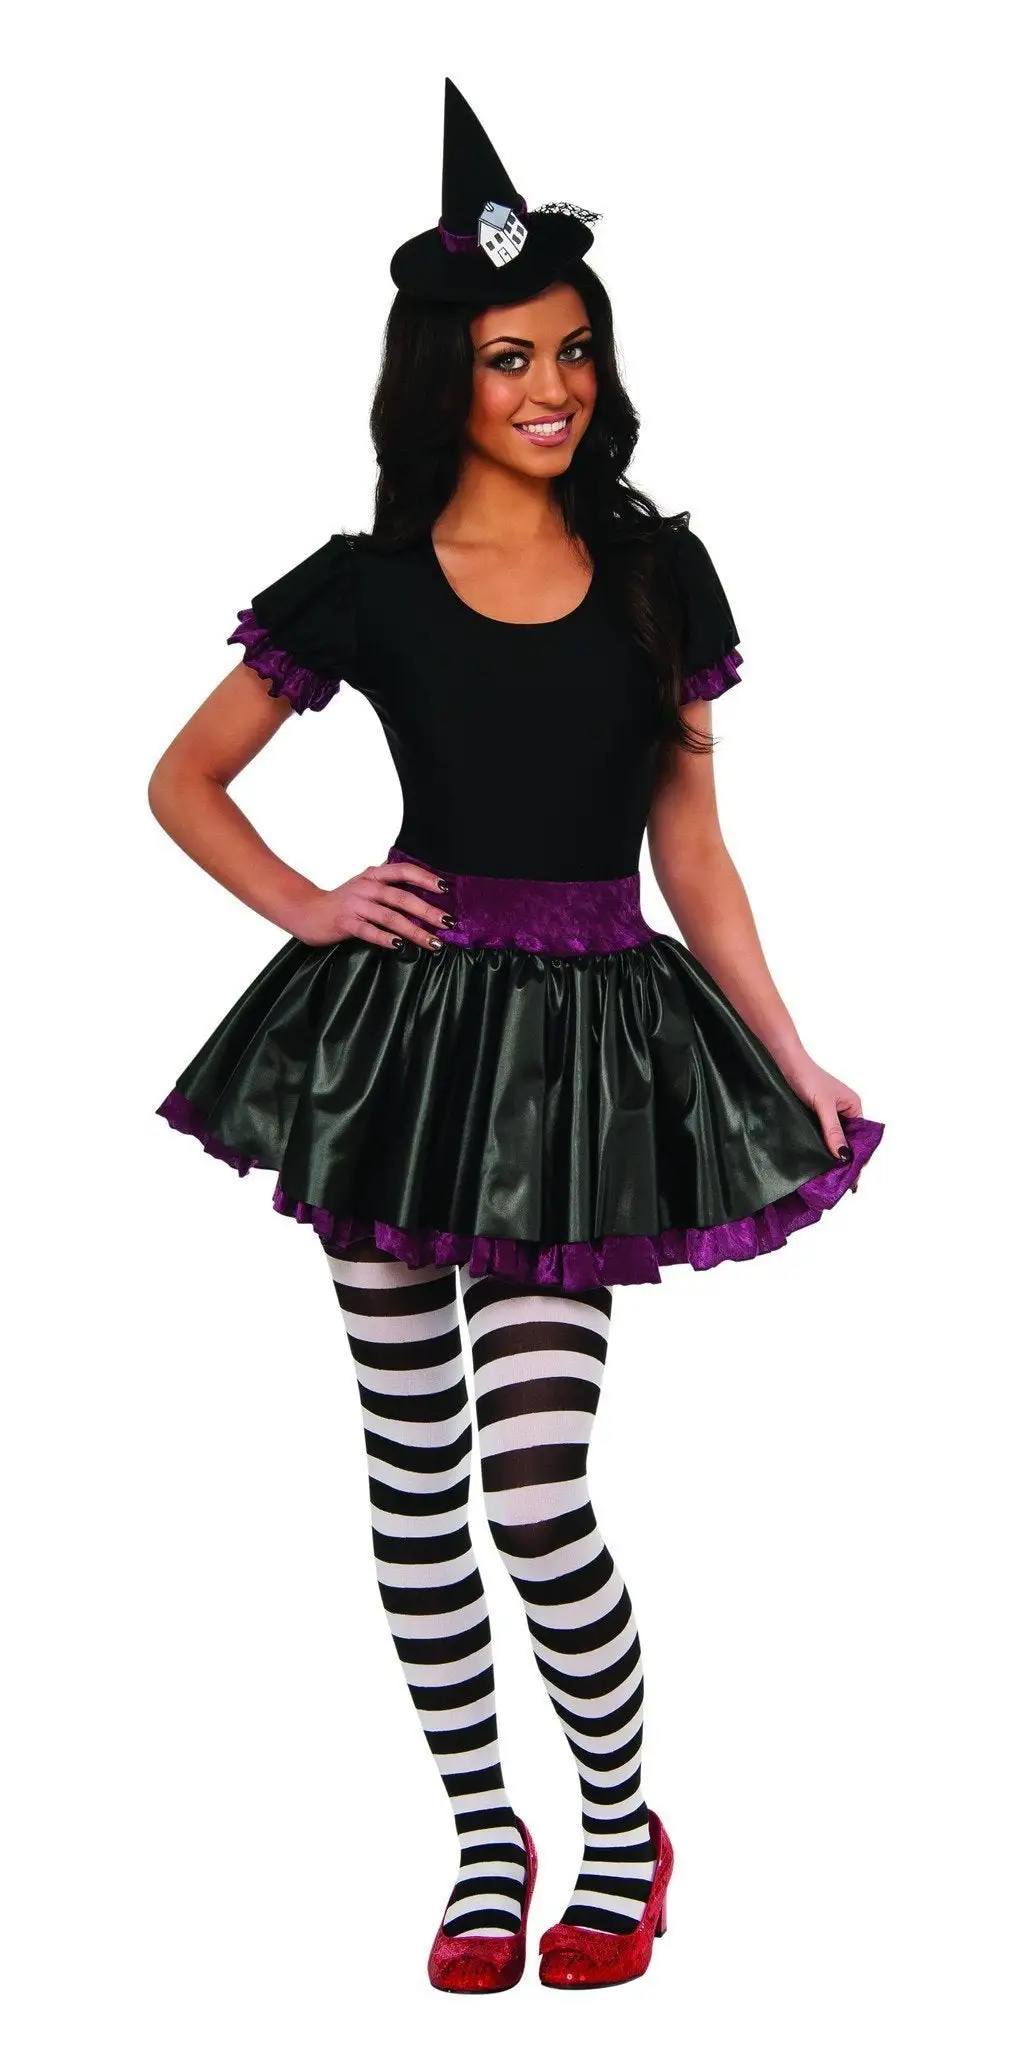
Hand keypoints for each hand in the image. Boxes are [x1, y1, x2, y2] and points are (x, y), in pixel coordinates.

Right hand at [291, 859, 453, 949]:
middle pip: (401, 897)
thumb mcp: (366, 886)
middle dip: (427, 911)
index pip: (403, 871)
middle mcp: (366, 887)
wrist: (308, 911)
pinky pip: (369, 931)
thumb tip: (422, 889)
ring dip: (414, 931)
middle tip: (448, 923)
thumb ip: (389, 885)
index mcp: (373, 875)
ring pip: (390, 917)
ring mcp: (355, 905)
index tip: (446, 889)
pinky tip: (400, 946)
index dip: (425, 878)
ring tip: (433, 942)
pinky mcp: (345, 923)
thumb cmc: (343, 901)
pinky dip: (385, 939)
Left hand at [777, 1052, 861, 1162]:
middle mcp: (843, 1111)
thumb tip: (843, 1155)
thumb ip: (833, 1130)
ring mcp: (827, 1115)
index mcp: (853, 1106)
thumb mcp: (823, 1106)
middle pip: (847, 1139)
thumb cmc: (807, 1077)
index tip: (851, 1173)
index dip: (857, 1153)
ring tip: (826, 1172)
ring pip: (832, 1138)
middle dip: (843, 1155)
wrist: (783, 1063)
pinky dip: (819, 1145)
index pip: (861, 1135)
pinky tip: (815, 1157)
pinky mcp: (812, 1116)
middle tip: (837, 1178)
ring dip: (829, 1151)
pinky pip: (820, 1135)